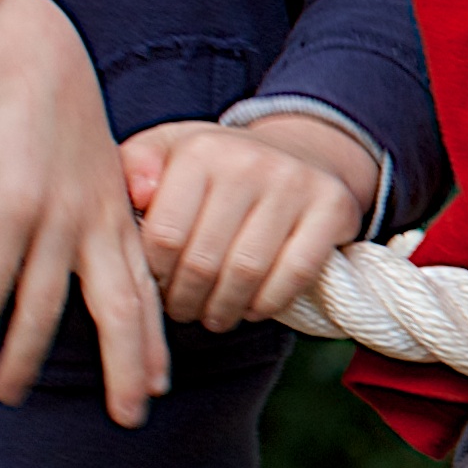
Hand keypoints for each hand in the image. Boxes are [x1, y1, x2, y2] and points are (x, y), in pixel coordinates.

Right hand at [0, 0, 167, 422]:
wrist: (24, 59)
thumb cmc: (50, 119)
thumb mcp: (89, 172)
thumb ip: (92, 216)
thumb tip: (83, 258)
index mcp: (120, 218)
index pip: (144, 293)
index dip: (150, 343)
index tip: (154, 387)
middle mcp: (97, 224)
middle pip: (120, 311)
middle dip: (125, 368)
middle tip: (127, 417)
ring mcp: (56, 217)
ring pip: (47, 306)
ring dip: (25, 355)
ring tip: (9, 393)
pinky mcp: (10, 206)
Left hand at [127, 111, 374, 333]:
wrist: (301, 152)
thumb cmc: (220, 168)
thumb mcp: (169, 153)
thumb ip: (134, 168)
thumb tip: (134, 194)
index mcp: (200, 150)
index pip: (164, 236)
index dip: (155, 276)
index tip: (156, 288)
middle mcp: (248, 160)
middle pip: (203, 260)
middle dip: (186, 300)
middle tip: (183, 312)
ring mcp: (295, 183)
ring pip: (247, 272)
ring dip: (224, 308)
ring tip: (213, 317)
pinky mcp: (333, 206)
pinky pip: (295, 273)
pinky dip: (269, 302)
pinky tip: (253, 309)